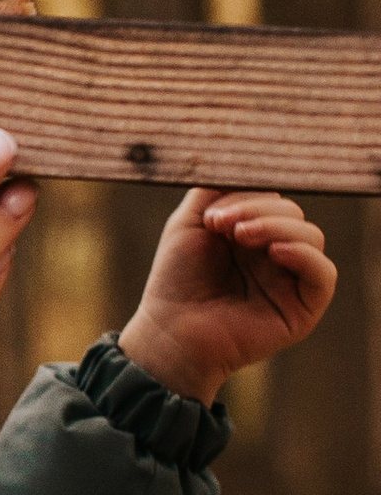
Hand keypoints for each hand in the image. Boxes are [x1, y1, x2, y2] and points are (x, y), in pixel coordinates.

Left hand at [118, 188, 335, 404]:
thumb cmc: (176, 279)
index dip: (249, 196)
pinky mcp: (303, 307)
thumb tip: (245, 165)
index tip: (214, 212)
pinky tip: (275, 252)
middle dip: (259, 210)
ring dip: (278, 227)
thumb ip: (216, 189)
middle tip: (222, 225)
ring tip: (240, 236)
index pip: (272, 198)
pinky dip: (305, 256)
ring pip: (312, 236)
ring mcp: (291, 279)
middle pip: (293, 213)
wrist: (169, 330)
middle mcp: (276, 253)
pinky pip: (324, 274)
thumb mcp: (189, 222)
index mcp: (253, 232)